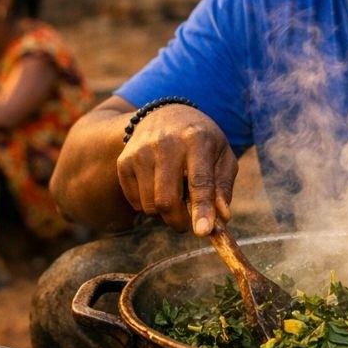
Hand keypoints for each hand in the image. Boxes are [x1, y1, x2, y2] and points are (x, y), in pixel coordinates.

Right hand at [116, 104, 236, 234]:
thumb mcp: (222, 156)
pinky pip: (135, 202)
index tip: (203, 232)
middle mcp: (166, 144)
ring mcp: (140, 152)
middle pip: (167, 200)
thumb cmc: (201, 142)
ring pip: (150, 205)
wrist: (165, 115)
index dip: (202, 209)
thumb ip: (223, 187)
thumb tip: (222, 218)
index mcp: (197, 140)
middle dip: (179, 221)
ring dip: (164, 214)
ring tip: (175, 196)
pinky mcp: (124, 162)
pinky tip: (158, 188)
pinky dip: (149, 205)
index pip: (199, 181)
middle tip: (188, 223)